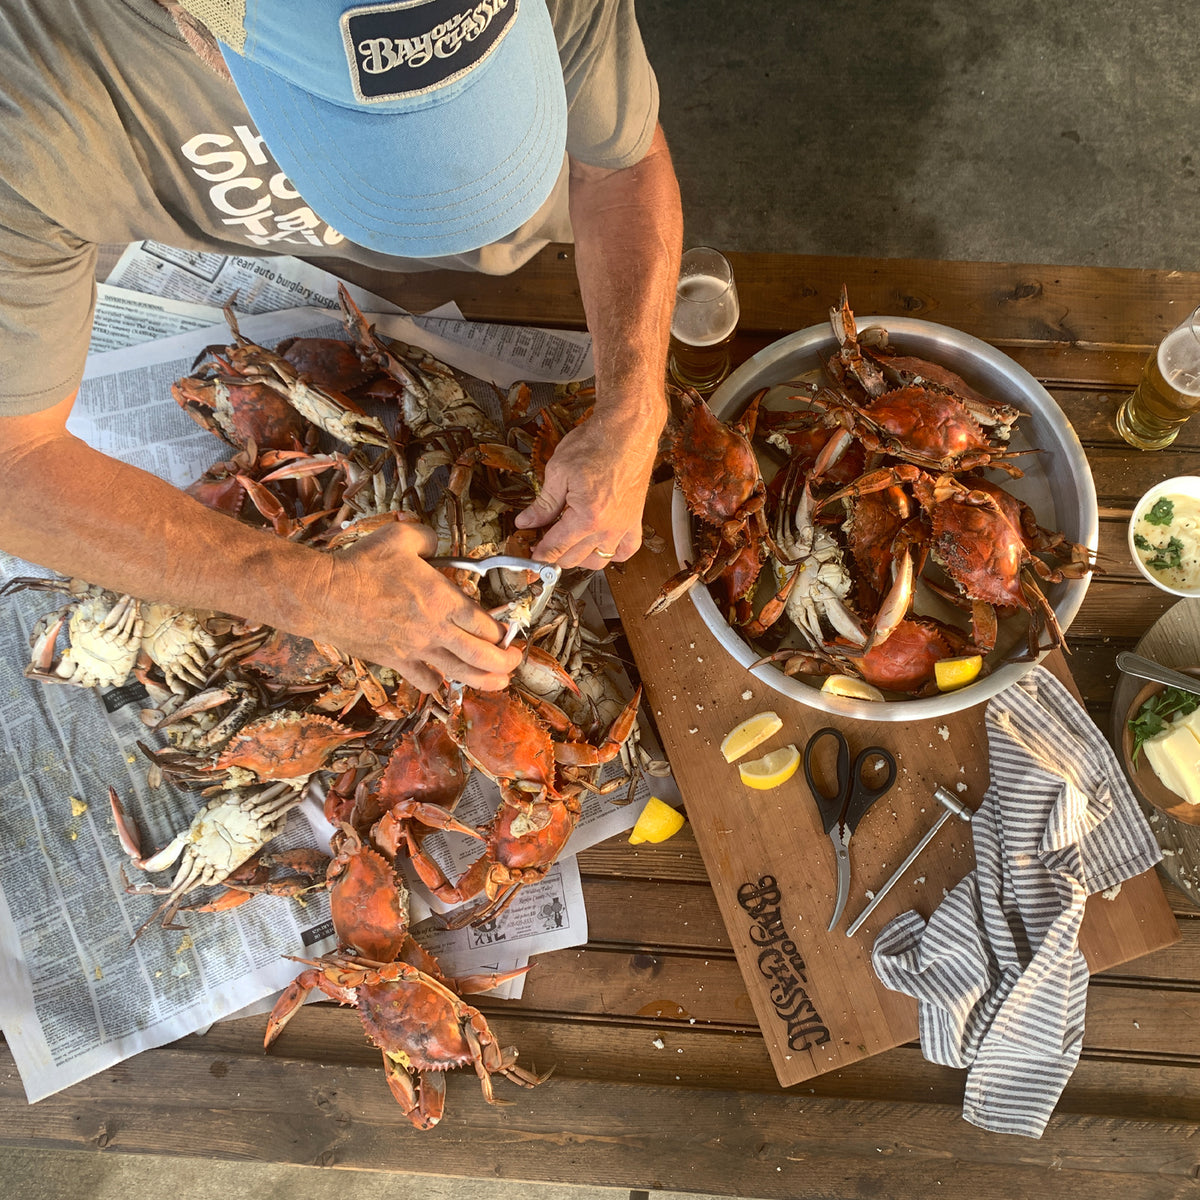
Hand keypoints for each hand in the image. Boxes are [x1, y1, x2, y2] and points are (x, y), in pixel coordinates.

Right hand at [319, 517, 521, 692]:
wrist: (323, 594)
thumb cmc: (361, 565)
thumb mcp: (400, 537)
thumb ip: (427, 538)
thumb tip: (435, 542)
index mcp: (442, 600)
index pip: (486, 624)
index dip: (502, 632)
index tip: (508, 632)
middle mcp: (434, 630)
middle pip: (482, 655)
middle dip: (506, 661)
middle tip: (514, 661)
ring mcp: (415, 649)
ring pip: (460, 674)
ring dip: (485, 680)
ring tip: (498, 682)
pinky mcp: (394, 661)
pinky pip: (424, 680)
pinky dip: (438, 684)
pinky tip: (443, 681)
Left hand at [514, 402, 662, 569]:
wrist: (628, 431)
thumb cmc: (597, 444)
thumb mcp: (559, 471)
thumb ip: (543, 503)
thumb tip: (527, 521)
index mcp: (587, 518)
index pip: (556, 548)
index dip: (538, 556)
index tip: (530, 558)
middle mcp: (608, 528)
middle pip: (574, 559)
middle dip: (554, 556)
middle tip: (542, 544)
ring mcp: (624, 526)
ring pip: (598, 561)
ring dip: (579, 558)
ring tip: (567, 546)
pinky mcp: (635, 520)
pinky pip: (626, 550)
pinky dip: (612, 554)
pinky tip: (599, 546)